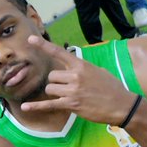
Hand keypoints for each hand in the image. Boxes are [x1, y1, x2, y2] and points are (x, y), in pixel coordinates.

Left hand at [21, 36, 135, 123]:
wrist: (122, 105)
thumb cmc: (112, 87)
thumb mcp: (99, 71)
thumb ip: (83, 68)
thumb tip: (73, 68)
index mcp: (81, 65)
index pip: (59, 52)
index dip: (43, 45)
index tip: (31, 39)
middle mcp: (75, 76)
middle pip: (52, 76)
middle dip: (56, 82)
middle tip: (69, 88)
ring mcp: (72, 90)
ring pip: (50, 89)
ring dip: (55, 93)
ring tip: (69, 97)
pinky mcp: (71, 104)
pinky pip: (49, 104)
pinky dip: (36, 106)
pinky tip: (25, 107)